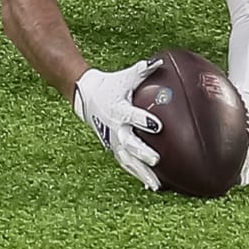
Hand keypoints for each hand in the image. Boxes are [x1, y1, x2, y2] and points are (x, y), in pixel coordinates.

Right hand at [73, 58, 163, 189]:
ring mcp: (114, 140)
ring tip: (156, 183)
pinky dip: (138, 174)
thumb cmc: (111, 86)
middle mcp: (115, 127)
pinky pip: (127, 164)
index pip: (131, 115)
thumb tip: (161, 63)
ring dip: (142, 171)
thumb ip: (142, 72)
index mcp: (118, 109)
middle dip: (142, 152)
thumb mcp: (125, 78)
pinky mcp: (114, 148)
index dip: (143, 120)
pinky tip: (152, 185)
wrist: (87, 97)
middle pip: (129, 143)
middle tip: (156, 159)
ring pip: (128, 160)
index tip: (158, 126)